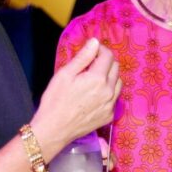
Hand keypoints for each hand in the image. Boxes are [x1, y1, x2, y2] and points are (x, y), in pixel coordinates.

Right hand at [31, 38, 121, 157]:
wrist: (53, 130)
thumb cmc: (55, 100)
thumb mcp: (65, 74)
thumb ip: (83, 57)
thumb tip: (95, 42)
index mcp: (98, 78)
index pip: (108, 56)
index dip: (100, 50)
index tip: (91, 52)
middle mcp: (109, 91)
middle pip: (116, 68)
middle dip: (105, 62)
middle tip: (90, 65)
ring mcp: (111, 105)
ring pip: (118, 83)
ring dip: (110, 77)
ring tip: (94, 79)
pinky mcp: (109, 116)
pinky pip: (114, 99)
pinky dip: (108, 92)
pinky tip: (95, 95)